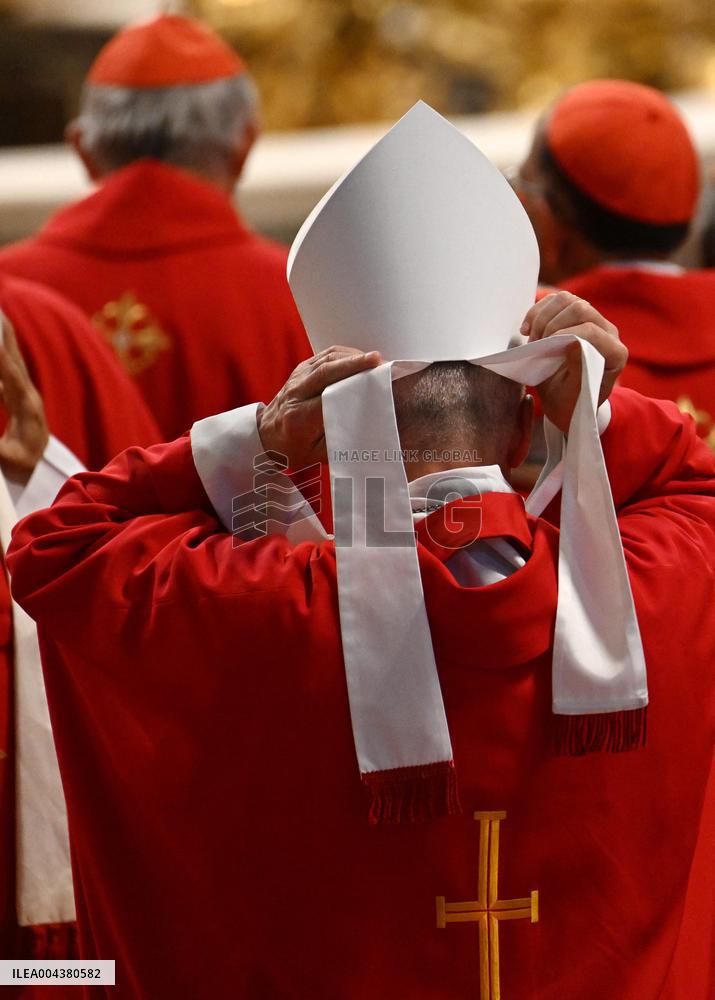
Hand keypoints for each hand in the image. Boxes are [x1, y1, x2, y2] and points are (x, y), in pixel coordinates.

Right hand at [0, 314, 48, 485]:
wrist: (43, 468)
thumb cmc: (26, 466)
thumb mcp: (11, 461)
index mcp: (27, 408)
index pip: (11, 379)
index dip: (1, 359)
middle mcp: (29, 395)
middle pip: (14, 359)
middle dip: (4, 333)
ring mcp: (25, 392)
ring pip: (12, 359)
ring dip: (4, 335)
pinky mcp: (19, 395)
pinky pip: (7, 367)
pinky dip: (1, 350)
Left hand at [257, 346, 381, 467]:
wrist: (266, 436)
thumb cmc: (293, 448)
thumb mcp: (318, 454)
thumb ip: (340, 439)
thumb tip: (367, 426)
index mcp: (300, 417)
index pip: (329, 397)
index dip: (353, 388)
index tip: (375, 385)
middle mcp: (296, 393)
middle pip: (327, 371)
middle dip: (354, 364)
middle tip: (378, 361)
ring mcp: (297, 378)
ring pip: (325, 360)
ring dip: (351, 357)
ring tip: (373, 359)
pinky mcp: (300, 370)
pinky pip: (323, 356)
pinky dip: (342, 354)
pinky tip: (358, 358)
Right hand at [521, 291, 627, 431]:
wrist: (567, 402)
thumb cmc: (571, 404)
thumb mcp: (572, 397)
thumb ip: (577, 372)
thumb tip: (573, 342)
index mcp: (615, 355)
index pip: (592, 331)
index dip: (564, 334)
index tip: (543, 349)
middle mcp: (608, 333)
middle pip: (580, 308)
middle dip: (551, 324)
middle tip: (535, 346)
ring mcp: (593, 320)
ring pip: (567, 300)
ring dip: (542, 316)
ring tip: (531, 339)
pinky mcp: (576, 316)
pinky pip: (556, 301)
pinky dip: (537, 311)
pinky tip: (527, 329)